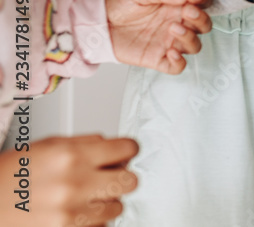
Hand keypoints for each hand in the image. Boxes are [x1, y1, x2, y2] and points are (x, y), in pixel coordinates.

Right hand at [0, 135, 137, 225]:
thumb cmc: (9, 176)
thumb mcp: (45, 147)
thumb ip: (84, 144)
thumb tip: (114, 146)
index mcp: (71, 156)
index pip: (128, 149)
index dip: (128, 149)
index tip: (125, 153)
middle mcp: (75, 185)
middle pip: (130, 181)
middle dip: (122, 177)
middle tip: (110, 176)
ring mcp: (72, 214)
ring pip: (117, 207)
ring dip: (106, 201)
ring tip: (86, 197)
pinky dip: (93, 221)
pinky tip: (76, 212)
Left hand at [106, 0, 211, 73]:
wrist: (97, 23)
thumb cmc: (119, 4)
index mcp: (175, 7)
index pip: (201, 4)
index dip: (203, 0)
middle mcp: (176, 24)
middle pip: (203, 27)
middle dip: (201, 19)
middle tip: (187, 12)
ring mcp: (168, 43)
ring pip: (194, 46)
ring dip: (190, 37)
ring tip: (173, 28)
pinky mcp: (157, 59)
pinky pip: (177, 67)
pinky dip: (179, 62)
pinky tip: (170, 52)